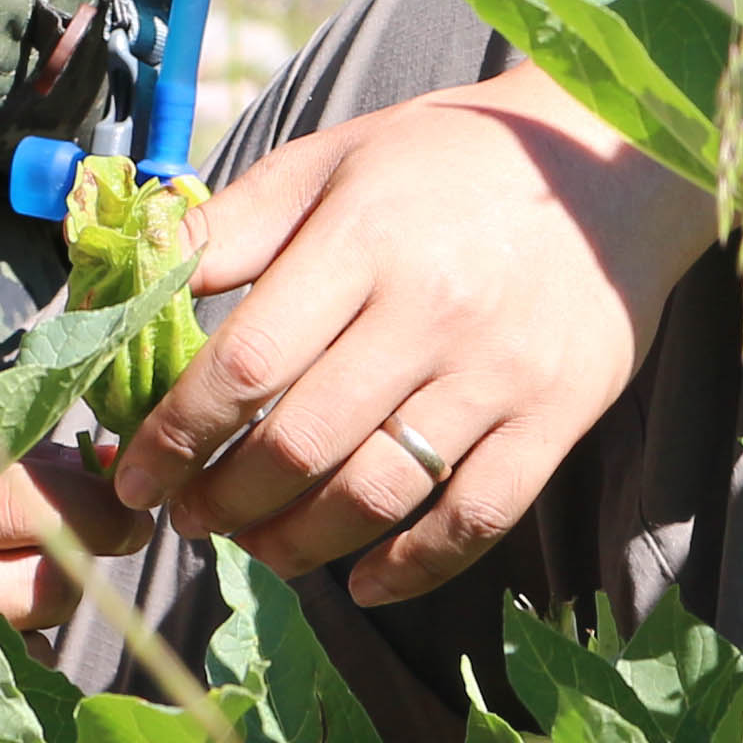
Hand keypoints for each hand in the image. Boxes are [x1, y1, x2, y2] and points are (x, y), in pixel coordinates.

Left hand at [104, 63, 708, 607]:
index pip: (249, 363)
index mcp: (364, 239)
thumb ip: (233, 224)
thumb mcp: (331, 161)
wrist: (606, 167)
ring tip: (256, 545)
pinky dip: (412, 568)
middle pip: (303, 444)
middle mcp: (431, 312)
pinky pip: (474, 519)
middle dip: (224, 499)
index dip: (178, 432)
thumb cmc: (446, 163)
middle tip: (189, 517)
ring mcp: (498, 373)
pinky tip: (363, 581)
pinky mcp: (556, 418)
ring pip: (378, 493)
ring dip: (298, 541)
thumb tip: (135, 282)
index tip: (136, 472)